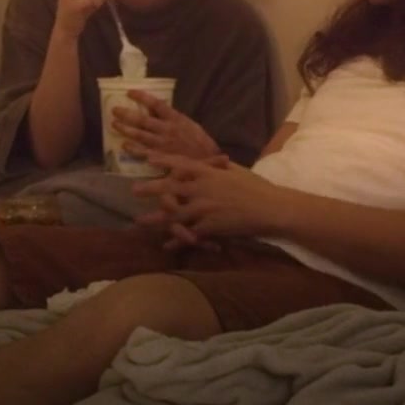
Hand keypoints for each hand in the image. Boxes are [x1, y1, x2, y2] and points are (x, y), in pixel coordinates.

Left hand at [112, 90, 219, 159]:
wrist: (207, 160)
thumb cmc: (199, 141)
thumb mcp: (189, 124)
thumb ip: (174, 118)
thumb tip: (158, 110)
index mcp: (175, 118)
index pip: (156, 104)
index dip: (142, 97)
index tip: (129, 92)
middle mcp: (166, 129)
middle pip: (143, 119)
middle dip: (127, 114)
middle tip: (114, 109)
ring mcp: (162, 143)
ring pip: (140, 135)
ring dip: (125, 129)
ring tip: (114, 124)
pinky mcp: (161, 156)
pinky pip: (143, 152)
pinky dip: (133, 149)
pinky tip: (124, 145)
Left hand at [132, 153, 290, 243]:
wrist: (270, 208)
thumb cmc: (257, 187)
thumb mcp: (237, 171)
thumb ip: (220, 167)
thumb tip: (214, 161)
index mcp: (210, 172)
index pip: (182, 163)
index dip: (164, 160)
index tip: (149, 159)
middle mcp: (203, 188)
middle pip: (170, 188)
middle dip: (151, 189)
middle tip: (134, 190)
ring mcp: (205, 208)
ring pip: (174, 214)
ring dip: (155, 219)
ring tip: (139, 222)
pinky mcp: (210, 227)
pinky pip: (189, 234)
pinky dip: (177, 241)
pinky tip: (166, 245)